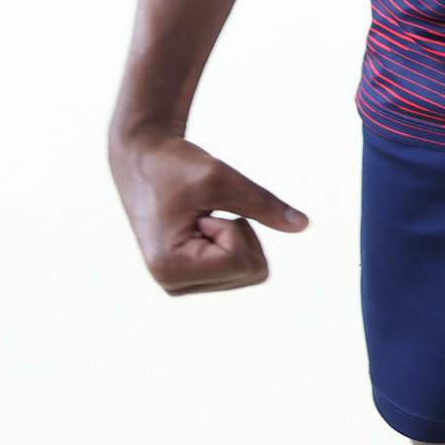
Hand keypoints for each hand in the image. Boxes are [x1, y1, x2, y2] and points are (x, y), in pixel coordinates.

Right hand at [110, 131, 307, 294]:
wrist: (142, 158)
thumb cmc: (176, 164)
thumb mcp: (221, 178)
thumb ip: (263, 204)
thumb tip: (302, 225)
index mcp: (172, 270)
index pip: (242, 261)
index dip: (235, 225)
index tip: (203, 210)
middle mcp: (173, 285)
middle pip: (252, 272)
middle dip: (239, 234)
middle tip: (205, 213)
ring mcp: (181, 285)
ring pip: (249, 272)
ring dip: (234, 237)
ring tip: (201, 218)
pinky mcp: (190, 277)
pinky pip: (240, 267)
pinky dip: (231, 240)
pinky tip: (201, 225)